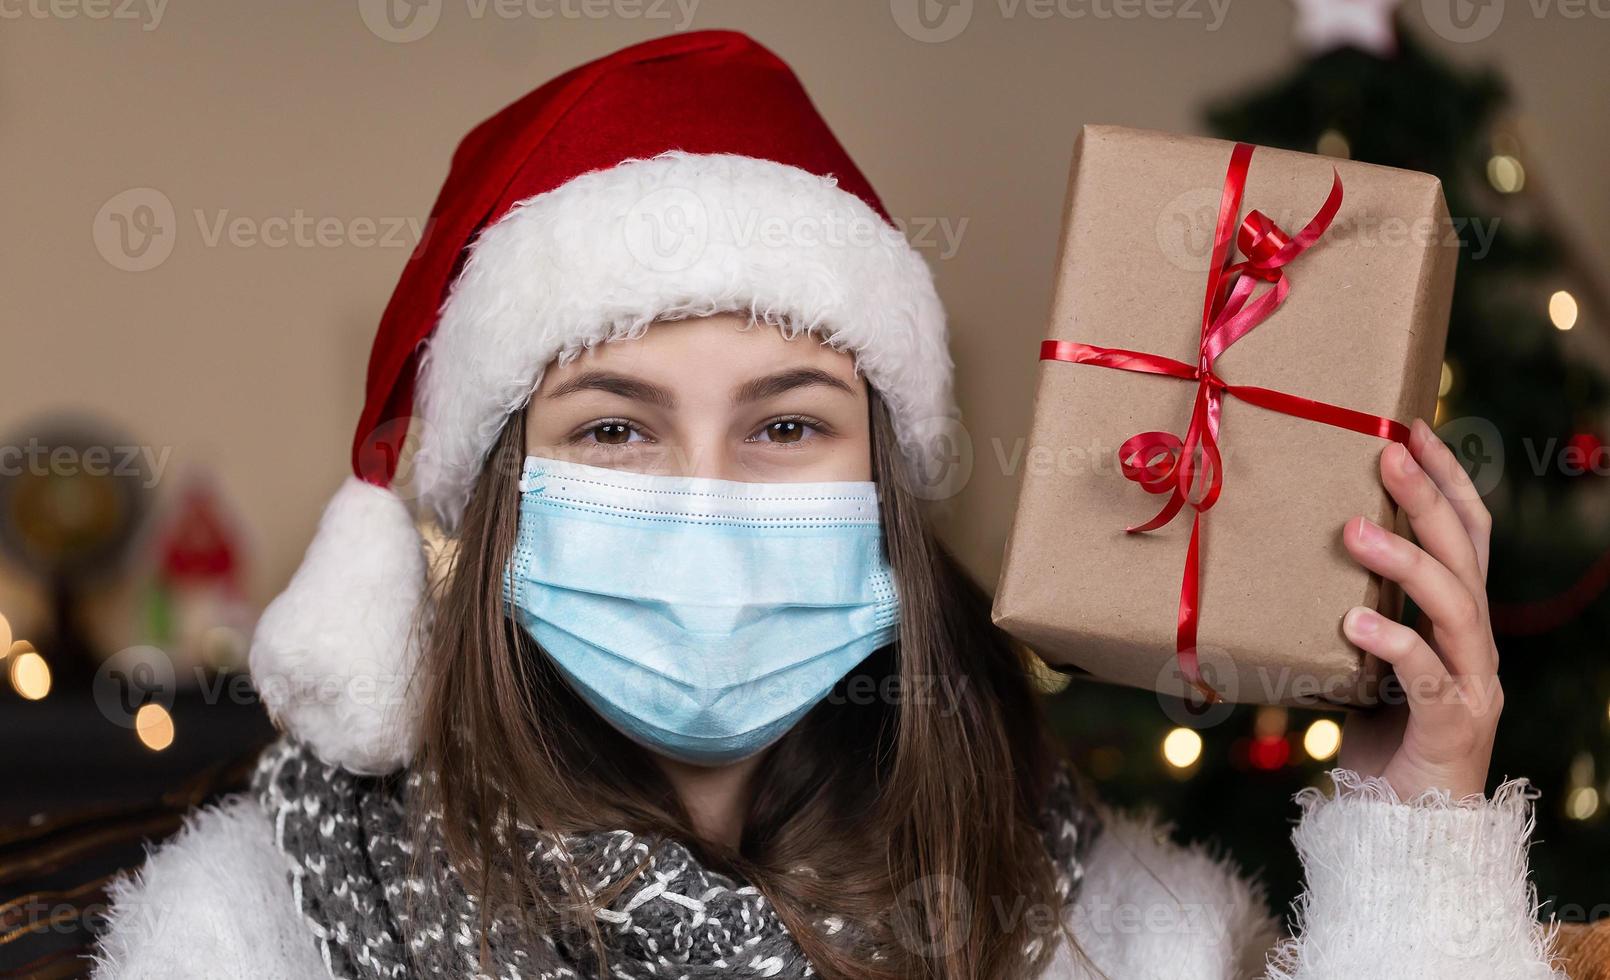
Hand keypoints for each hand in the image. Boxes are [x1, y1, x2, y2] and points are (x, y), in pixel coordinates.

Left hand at [1337, 418, 1501, 799]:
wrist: (1404, 830)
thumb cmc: (1376, 738)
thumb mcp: (1357, 661)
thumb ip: (1347, 611)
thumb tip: (1282, 557)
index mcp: (1459, 623)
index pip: (1468, 536)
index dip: (1449, 479)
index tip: (1414, 427)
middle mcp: (1476, 645)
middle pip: (1466, 555)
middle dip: (1429, 496)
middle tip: (1386, 450)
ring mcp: (1474, 685)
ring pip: (1456, 607)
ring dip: (1406, 561)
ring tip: (1354, 531)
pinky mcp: (1455, 727)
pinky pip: (1430, 676)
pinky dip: (1395, 643)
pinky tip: (1355, 621)